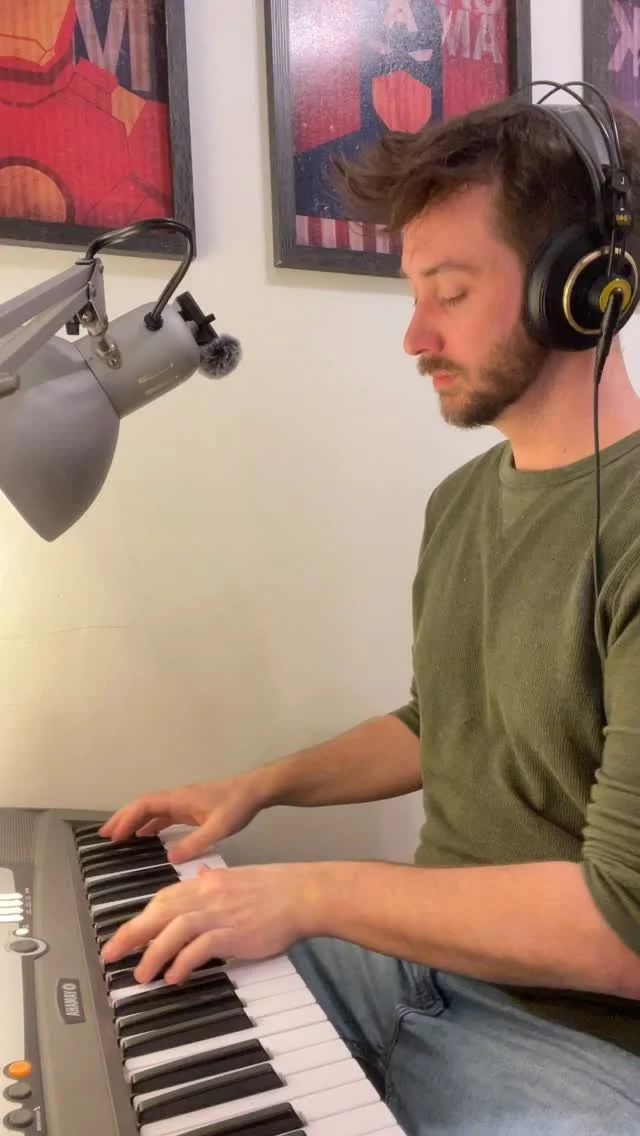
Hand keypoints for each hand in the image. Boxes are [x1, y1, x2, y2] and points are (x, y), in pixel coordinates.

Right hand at [98, 774, 267, 863]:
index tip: (112, 835)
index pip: (144, 806)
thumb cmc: (237, 806)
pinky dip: (149, 824)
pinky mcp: (190, 808)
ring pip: (151, 810)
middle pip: (142, 806)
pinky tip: (146, 836)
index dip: (126, 819)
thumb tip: (169, 858)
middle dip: (122, 819)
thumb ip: (195, 843)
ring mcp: (183, 802)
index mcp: (179, 799)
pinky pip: (163, 815)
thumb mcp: (218, 828)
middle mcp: (177, 798)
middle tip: (104, 836)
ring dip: (134, 821)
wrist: (255, 791)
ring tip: (118, 837)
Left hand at [100, 862, 325, 984]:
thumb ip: (213, 882)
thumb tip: (197, 878)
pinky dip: (183, 963)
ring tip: (141, 976)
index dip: (140, 918)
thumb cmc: (274, 889)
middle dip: (131, 935)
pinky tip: (174, 976)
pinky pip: (200, 948)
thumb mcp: (236, 879)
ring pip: (174, 930)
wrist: (302, 894)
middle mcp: (207, 895)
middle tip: (111, 955)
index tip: (124, 935)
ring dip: (153, 954)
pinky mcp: (234, 932)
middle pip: (159, 912)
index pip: (163, 899)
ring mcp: (220, 913)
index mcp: (206, 883)